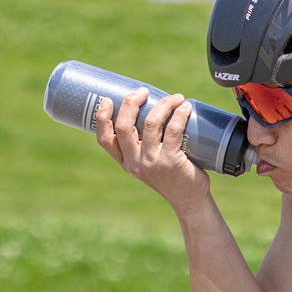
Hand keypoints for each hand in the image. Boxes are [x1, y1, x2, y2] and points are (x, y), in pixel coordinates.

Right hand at [93, 89, 210, 208]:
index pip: (105, 140)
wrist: (189, 201)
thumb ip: (144, 144)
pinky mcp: (171, 161)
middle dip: (131, 102)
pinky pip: (173, 130)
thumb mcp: (149, 164)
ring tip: (175, 97)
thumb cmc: (171, 177)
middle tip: (143, 91)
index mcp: (125, 162)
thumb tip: (151, 109)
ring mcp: (152, 162)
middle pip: (124, 126)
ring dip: (164, 104)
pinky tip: (185, 107)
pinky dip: (179, 114)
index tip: (108, 100)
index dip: (102, 118)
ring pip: (150, 123)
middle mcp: (135, 163)